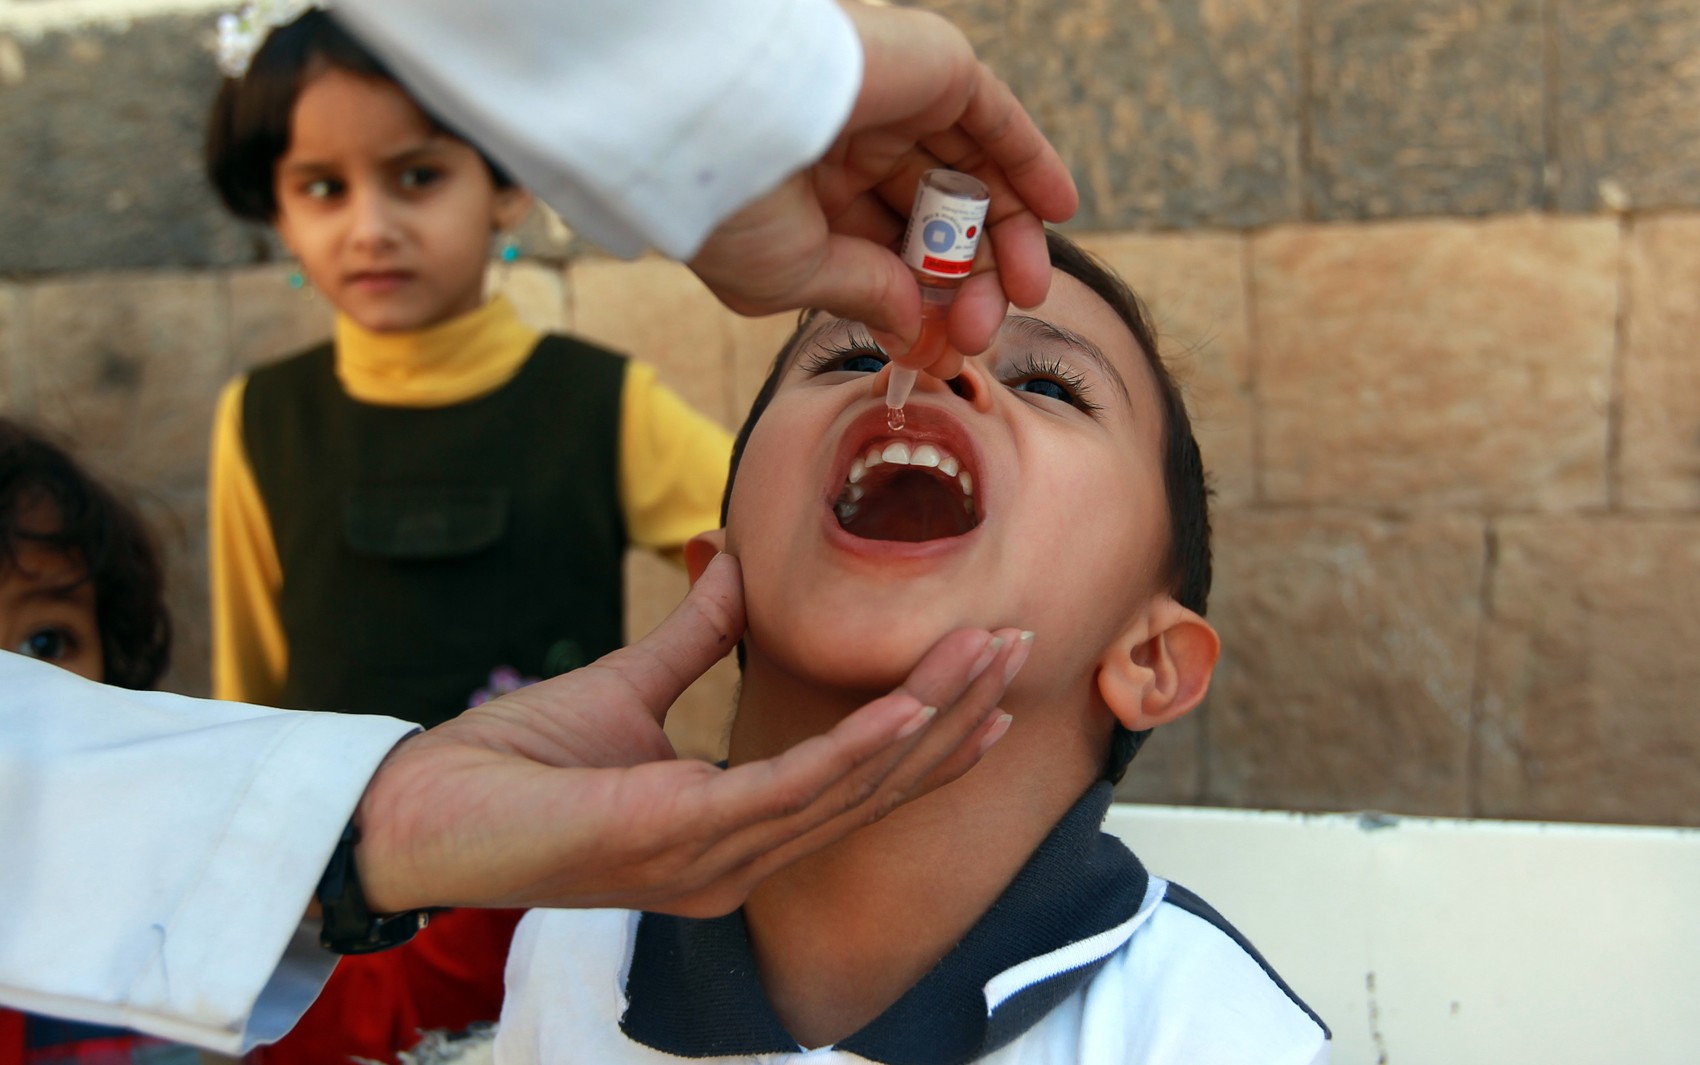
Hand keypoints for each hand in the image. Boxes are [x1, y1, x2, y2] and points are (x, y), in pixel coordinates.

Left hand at [352, 554, 1025, 917]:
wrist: (417, 810)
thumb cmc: (511, 766)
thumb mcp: (624, 688)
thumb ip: (693, 641)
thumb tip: (737, 570)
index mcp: (731, 832)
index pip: (852, 784)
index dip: (926, 734)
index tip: (982, 679)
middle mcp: (736, 861)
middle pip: (874, 788)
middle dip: (951, 718)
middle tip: (1015, 649)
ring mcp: (713, 862)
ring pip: (850, 790)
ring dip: (926, 722)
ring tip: (986, 657)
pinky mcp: (677, 842)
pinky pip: (789, 794)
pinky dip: (857, 750)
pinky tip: (908, 709)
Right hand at [688, 1, 1077, 374]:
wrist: (716, 113)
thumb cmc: (729, 201)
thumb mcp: (793, 275)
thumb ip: (862, 295)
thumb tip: (913, 326)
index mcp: (805, 194)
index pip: (885, 252)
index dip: (922, 303)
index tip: (945, 350)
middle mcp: (848, 145)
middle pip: (934, 221)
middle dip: (967, 282)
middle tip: (981, 330)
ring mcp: (892, 104)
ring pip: (969, 177)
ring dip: (1005, 236)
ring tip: (1027, 290)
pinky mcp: (931, 66)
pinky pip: (996, 119)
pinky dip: (1030, 162)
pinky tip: (1058, 209)